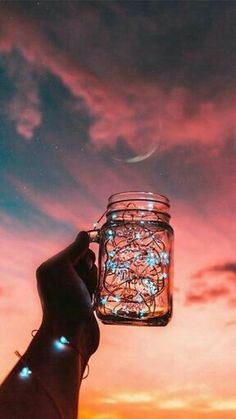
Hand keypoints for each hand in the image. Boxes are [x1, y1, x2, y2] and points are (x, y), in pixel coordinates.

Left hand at [36, 231, 99, 355]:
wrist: (72, 334)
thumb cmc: (63, 299)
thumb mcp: (62, 267)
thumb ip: (74, 249)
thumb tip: (84, 233)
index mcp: (53, 268)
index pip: (77, 249)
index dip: (83, 255)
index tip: (81, 266)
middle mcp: (63, 278)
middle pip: (88, 260)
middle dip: (90, 269)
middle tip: (82, 284)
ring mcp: (76, 290)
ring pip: (96, 274)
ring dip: (95, 281)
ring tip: (87, 295)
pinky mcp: (88, 302)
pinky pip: (100, 287)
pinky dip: (99, 291)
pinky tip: (93, 300)